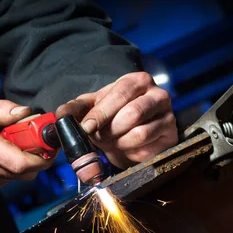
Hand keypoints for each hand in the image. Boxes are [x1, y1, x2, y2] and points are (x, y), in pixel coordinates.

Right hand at [0, 96, 54, 194]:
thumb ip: (4, 109)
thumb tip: (27, 113)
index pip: (21, 162)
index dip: (41, 157)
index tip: (49, 146)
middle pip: (25, 173)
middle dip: (37, 159)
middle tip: (35, 143)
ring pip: (17, 178)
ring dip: (23, 165)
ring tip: (11, 147)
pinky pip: (6, 182)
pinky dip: (10, 171)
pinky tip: (0, 158)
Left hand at [56, 72, 177, 168]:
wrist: (129, 138)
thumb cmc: (110, 118)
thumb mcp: (90, 109)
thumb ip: (74, 109)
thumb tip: (62, 114)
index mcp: (137, 81)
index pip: (120, 94)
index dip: (101, 113)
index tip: (86, 127)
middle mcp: (157, 94)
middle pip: (132, 113)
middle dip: (109, 130)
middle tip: (98, 137)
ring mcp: (167, 115)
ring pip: (139, 133)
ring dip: (118, 142)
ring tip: (112, 141)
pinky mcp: (170, 136)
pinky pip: (146, 148)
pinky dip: (130, 151)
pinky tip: (126, 147)